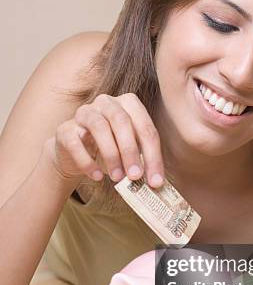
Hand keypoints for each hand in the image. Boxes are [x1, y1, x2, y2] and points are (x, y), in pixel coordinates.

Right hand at [42, 92, 164, 188]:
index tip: (156, 181)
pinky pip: (76, 143)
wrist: (75, 154)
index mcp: (129, 104)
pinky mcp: (65, 129)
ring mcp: (84, 112)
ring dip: (111, 155)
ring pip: (99, 127)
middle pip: (122, 120)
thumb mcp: (130, 151)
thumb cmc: (110, 150)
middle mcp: (106, 102)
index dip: (153, 155)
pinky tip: (97, 176)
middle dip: (131, 151)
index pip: (145, 127)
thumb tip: (156, 181)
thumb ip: (142, 161)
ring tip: (118, 178)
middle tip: (136, 176)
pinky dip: (87, 162)